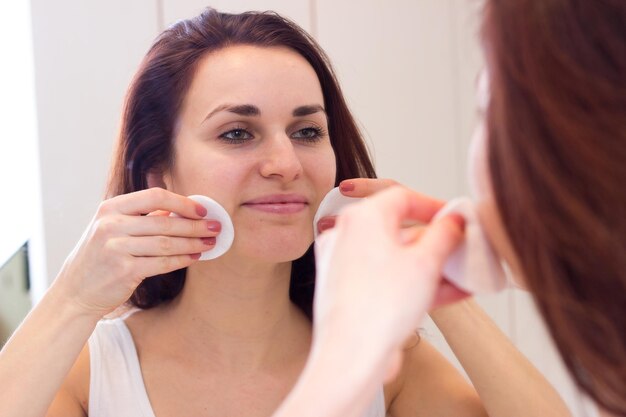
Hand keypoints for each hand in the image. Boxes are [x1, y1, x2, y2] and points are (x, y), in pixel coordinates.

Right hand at [49, 188, 220, 317]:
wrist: (75, 291)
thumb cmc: (101, 256)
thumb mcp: (113, 228)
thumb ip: (142, 216)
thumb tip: (181, 209)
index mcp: (110, 208)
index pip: (154, 196)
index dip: (182, 203)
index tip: (202, 210)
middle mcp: (111, 225)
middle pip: (165, 222)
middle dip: (196, 225)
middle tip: (216, 228)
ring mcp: (116, 248)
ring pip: (167, 243)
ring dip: (193, 243)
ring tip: (210, 243)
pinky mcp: (124, 271)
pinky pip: (162, 263)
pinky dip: (182, 260)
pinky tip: (195, 258)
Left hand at [317, 178, 467, 307]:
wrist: (350, 356)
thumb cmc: (379, 307)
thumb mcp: (426, 263)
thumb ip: (444, 235)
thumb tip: (454, 221)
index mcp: (361, 218)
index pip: (402, 197)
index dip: (433, 206)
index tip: (455, 218)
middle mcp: (346, 236)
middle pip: (398, 229)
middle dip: (435, 243)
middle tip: (460, 250)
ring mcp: (343, 264)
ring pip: (394, 257)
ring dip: (430, 267)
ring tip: (463, 278)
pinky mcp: (347, 291)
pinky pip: (385, 278)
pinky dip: (412, 283)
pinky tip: (448, 294)